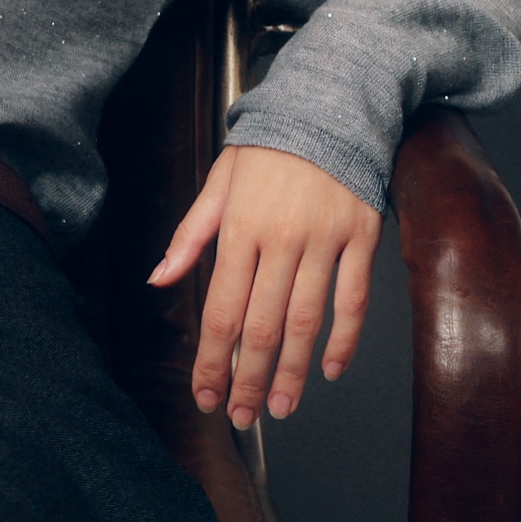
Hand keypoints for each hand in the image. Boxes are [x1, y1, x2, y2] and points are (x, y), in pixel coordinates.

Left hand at [149, 144, 379, 427]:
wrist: (330, 105)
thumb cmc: (268, 149)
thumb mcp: (218, 183)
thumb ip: (189, 236)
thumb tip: (158, 280)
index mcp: (239, 229)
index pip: (219, 310)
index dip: (211, 360)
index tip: (205, 395)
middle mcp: (280, 239)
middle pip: (261, 325)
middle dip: (247, 378)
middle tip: (240, 416)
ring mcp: (324, 239)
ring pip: (306, 320)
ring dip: (293, 371)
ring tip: (281, 407)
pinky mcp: (362, 236)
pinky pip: (354, 298)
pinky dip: (344, 339)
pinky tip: (331, 369)